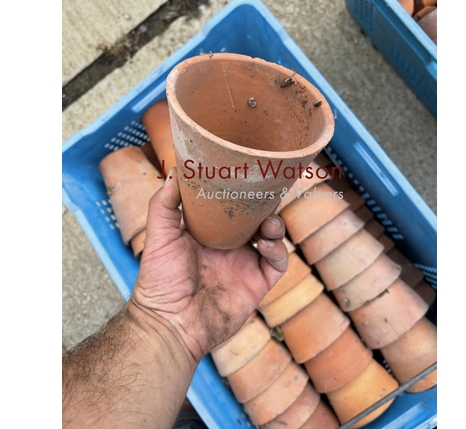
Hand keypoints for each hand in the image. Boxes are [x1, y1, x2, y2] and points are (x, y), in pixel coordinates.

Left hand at [129, 168, 287, 362]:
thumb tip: (175, 170)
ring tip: (268, 222)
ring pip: (271, 238)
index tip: (246, 176)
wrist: (171, 323)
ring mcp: (245, 264)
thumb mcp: (159, 236)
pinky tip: (267, 243)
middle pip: (255, 220)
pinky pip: (277, 263)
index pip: (230, 208)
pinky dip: (278, 250)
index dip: (240, 193)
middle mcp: (229, 247)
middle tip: (265, 194)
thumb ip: (164, 204)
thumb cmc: (160, 281)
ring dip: (274, 225)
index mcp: (209, 234)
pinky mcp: (257, 283)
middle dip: (263, 206)